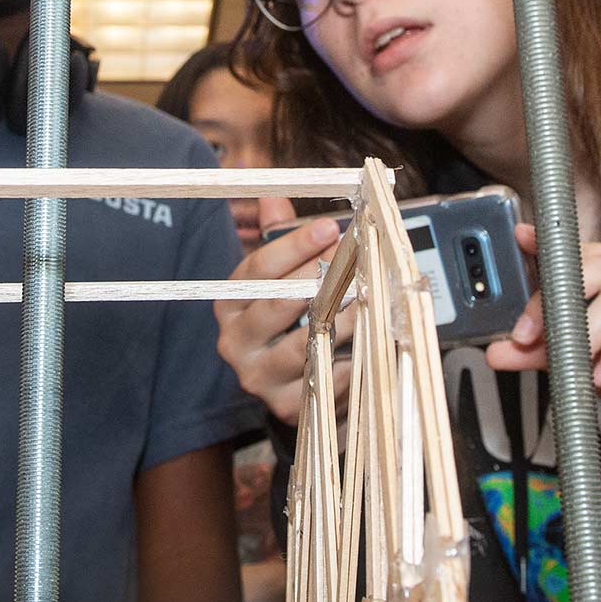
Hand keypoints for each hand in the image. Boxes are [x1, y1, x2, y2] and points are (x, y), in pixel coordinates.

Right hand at [215, 197, 350, 424]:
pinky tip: (371, 336)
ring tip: (369, 296)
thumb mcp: (275, 278)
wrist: (286, 386)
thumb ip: (278, 237)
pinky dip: (352, 357)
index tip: (331, 228)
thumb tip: (273, 195)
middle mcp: (235, 342)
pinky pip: (326, 379)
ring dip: (342, 317)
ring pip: (305, 343)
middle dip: (320, 278)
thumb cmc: (285, 320)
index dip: (295, 246)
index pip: (257, 270)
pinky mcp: (287, 407)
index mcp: (229, 304)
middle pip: (276, 305)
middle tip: (356, 259)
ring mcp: (259, 378)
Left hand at [484, 226, 600, 448]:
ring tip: (574, 365)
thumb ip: (544, 351)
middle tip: (528, 336)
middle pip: (598, 269)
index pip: (585, 251)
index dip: (551, 248)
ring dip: (588, 334)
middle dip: (555, 303)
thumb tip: (498, 350)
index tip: (522, 240)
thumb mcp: (583, 363)